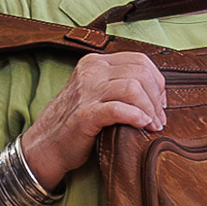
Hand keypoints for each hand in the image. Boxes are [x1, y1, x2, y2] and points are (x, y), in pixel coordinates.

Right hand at [19, 48, 171, 176]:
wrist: (46, 146)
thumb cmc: (75, 122)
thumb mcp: (95, 92)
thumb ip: (118, 84)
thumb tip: (155, 89)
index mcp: (96, 63)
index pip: (140, 60)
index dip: (157, 81)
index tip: (160, 101)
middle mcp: (91, 72)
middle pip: (140, 73)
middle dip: (156, 98)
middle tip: (159, 118)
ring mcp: (86, 92)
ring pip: (133, 88)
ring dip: (150, 109)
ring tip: (153, 125)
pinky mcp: (85, 115)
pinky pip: (119, 109)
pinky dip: (136, 116)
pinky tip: (142, 125)